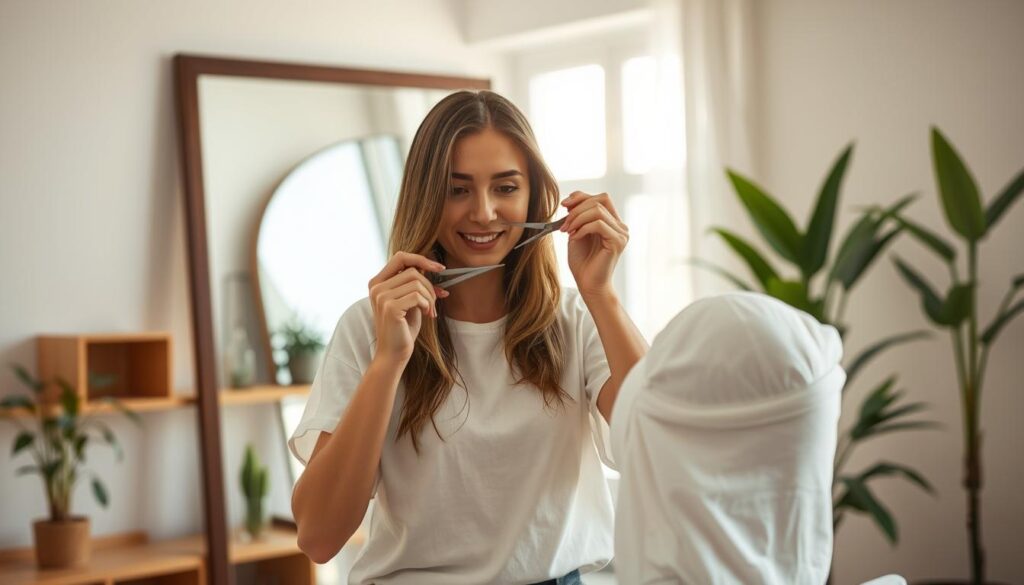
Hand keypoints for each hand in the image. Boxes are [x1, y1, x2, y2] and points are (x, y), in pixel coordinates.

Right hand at [368, 252, 448, 366]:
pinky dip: (427, 304)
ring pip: (416, 283)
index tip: (439, 268)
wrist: (394, 353)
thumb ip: (415, 283)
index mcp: (378, 282)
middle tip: (434, 302)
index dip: (421, 259)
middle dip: (429, 286)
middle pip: (412, 271)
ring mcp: (381, 296)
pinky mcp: (390, 307)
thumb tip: (435, 267)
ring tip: (430, 311)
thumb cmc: (403, 328)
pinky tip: (427, 315)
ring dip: (429, 297)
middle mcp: (376, 287)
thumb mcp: (410, 300)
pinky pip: (417, 296)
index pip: (401, 257)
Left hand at [560, 192, 628, 296]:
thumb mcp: (576, 232)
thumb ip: (577, 216)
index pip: (600, 198)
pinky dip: (582, 229)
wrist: (588, 283)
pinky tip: (575, 238)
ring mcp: (621, 233)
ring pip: (598, 211)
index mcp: (612, 221)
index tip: (564, 205)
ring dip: (577, 219)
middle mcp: (620, 225)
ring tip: (568, 231)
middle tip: (564, 224)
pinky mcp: (617, 241)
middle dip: (577, 209)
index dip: (581, 197)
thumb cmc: (583, 261)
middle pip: (600, 200)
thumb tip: (571, 200)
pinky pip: (598, 224)